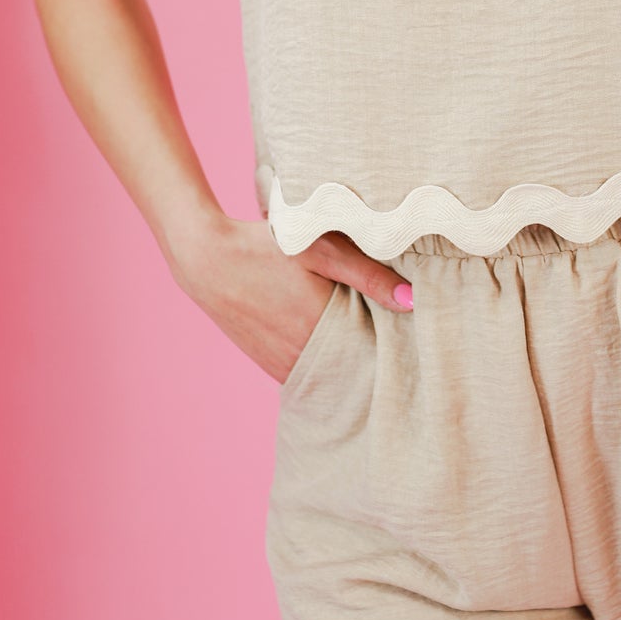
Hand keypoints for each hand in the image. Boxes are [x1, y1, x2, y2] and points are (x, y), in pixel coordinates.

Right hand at [170, 214, 414, 384]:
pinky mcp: (269, 364)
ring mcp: (283, 365)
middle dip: (375, 354)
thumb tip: (413, 300)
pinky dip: (325, 361)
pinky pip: (308, 372)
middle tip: (398, 336)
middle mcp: (303, 357)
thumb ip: (369, 275)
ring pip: (331, 372)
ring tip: (367, 336)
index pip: (374, 353)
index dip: (395, 344)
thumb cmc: (266, 247)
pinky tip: (335, 340)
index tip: (413, 334)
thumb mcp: (322, 250)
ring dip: (349, 359)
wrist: (207, 260)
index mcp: (321, 330)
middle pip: (355, 366)